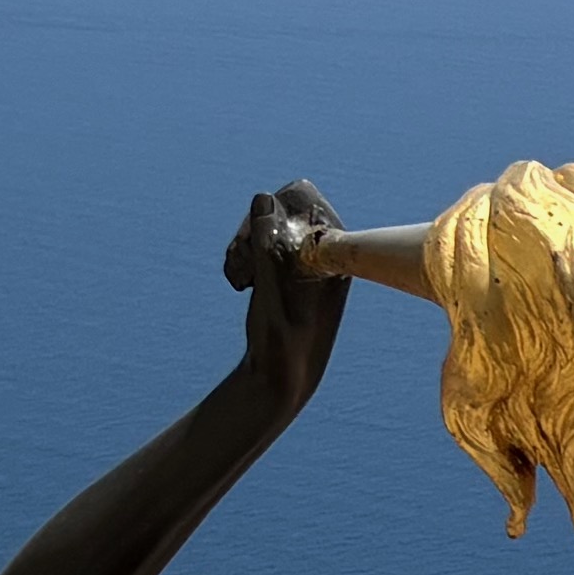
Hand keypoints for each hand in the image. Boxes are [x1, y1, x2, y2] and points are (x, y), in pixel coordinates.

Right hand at [223, 179, 345, 383]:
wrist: (282, 376)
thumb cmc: (284, 339)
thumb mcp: (272, 290)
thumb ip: (268, 246)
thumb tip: (263, 198)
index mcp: (334, 251)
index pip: (305, 199)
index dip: (274, 210)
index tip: (258, 243)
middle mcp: (323, 251)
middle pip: (279, 208)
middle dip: (251, 229)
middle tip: (241, 260)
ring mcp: (304, 259)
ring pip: (264, 225)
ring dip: (243, 244)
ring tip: (239, 277)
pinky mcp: (285, 269)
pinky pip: (259, 243)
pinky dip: (242, 255)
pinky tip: (238, 281)